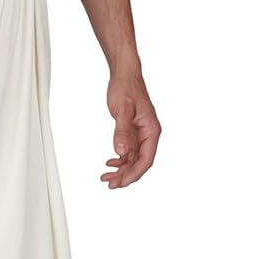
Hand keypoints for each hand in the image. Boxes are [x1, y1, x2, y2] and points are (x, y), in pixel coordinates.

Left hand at [102, 73, 160, 188]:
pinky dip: (119, 159)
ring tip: (106, 177)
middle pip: (140, 163)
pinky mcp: (132, 131)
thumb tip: (121, 152)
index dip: (134, 173)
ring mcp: (140, 134)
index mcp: (151, 130)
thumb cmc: (127, 88)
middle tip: (110, 184)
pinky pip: (128, 151)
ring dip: (121, 169)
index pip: (146, 159)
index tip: (122, 182)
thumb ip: (122, 131)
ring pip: (133, 159)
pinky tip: (110, 164)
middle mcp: (148, 134)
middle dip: (126, 175)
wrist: (124, 75)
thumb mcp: (122, 110)